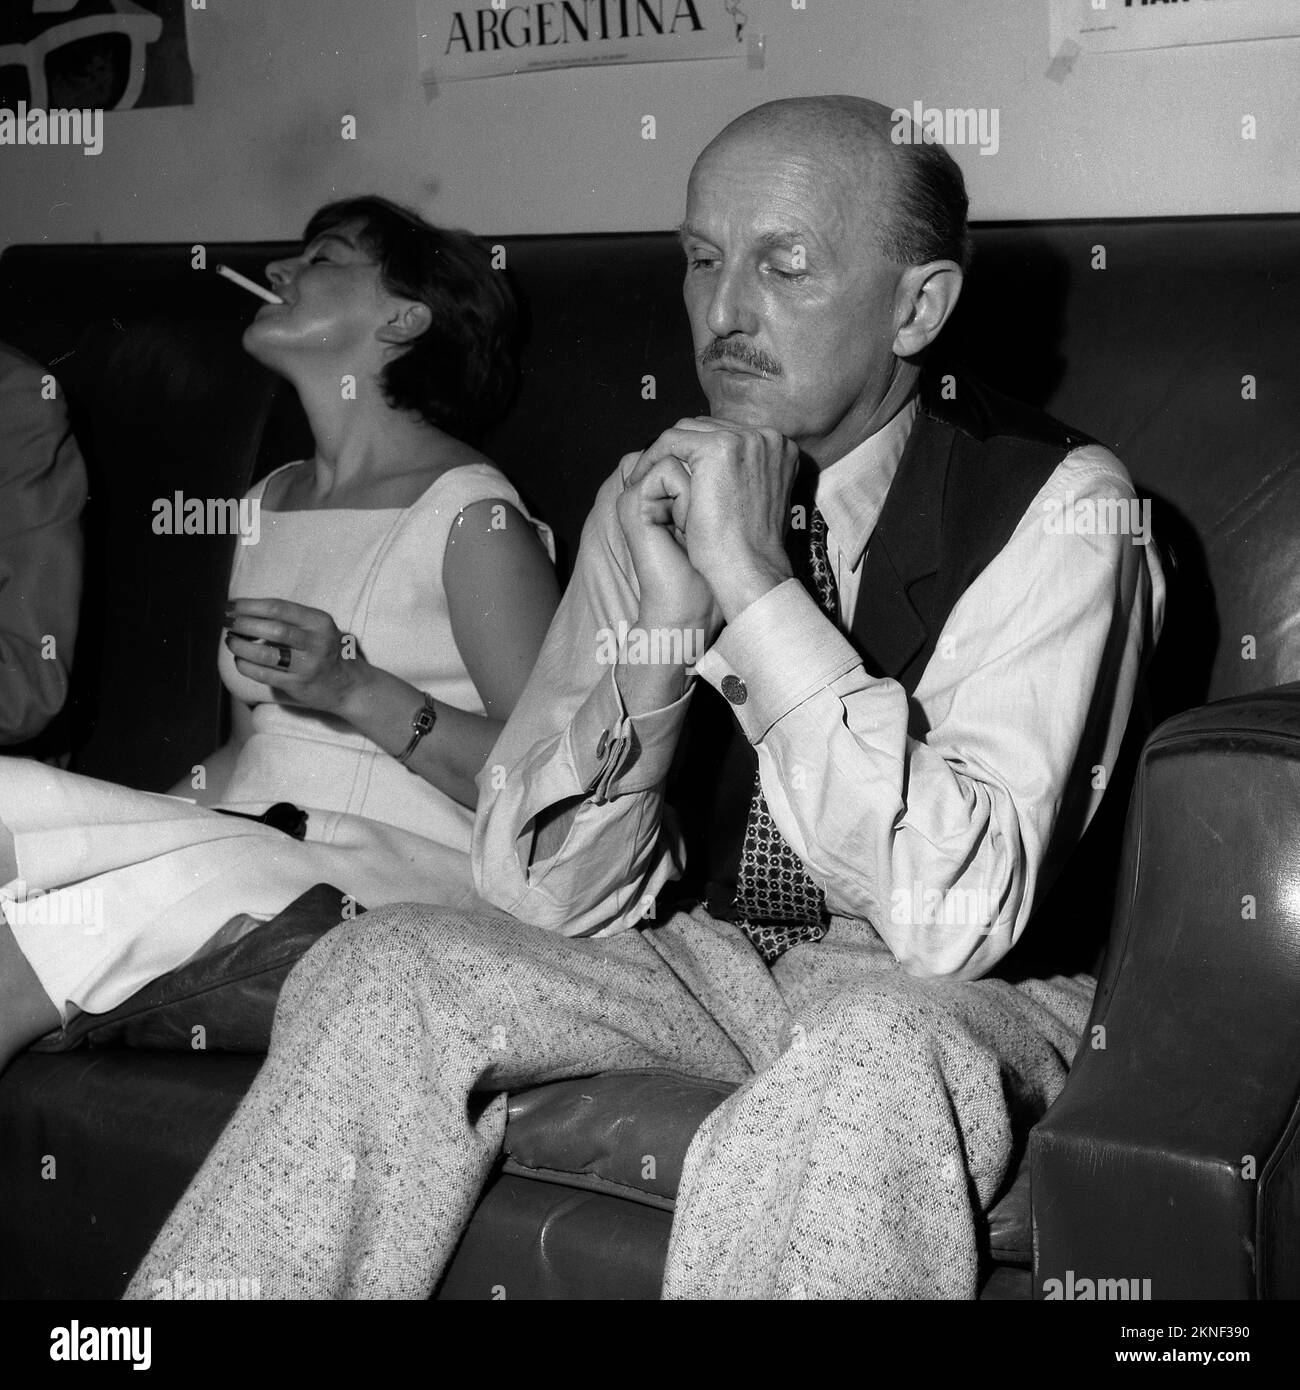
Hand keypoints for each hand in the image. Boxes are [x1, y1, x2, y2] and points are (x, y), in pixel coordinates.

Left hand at [223, 597, 364, 715]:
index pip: (278, 607)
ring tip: (230, 641)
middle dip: (242, 623)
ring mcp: (307, 665)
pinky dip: (246, 666)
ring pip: (265, 652)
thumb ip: (293, 620)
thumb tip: (248, 613)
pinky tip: (240, 661)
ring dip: (240, 645)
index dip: (250, 605)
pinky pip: (264, 674)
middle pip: (271, 628)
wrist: (352, 686)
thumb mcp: (320, 629)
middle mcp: (316, 642)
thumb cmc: (330, 652)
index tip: (231, 605)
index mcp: (320, 621)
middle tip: (226, 622)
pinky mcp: (298, 684)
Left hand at [626, 418, 797, 620]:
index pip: (729, 435)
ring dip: (665, 452)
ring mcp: (745, 440)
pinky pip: (671, 440)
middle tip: (655, 471)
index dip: (699, 452)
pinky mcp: (718, 448)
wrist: (749, 569)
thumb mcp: (760, 503)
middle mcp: (768, 437)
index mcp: (780, 448)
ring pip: (689, 430)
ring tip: (644, 476)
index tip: (677, 471)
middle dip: (681, 448)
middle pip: (709, 428)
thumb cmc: (751, 549)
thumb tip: (730, 472)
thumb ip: (750, 478)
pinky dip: (652, 457)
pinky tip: (639, 478)